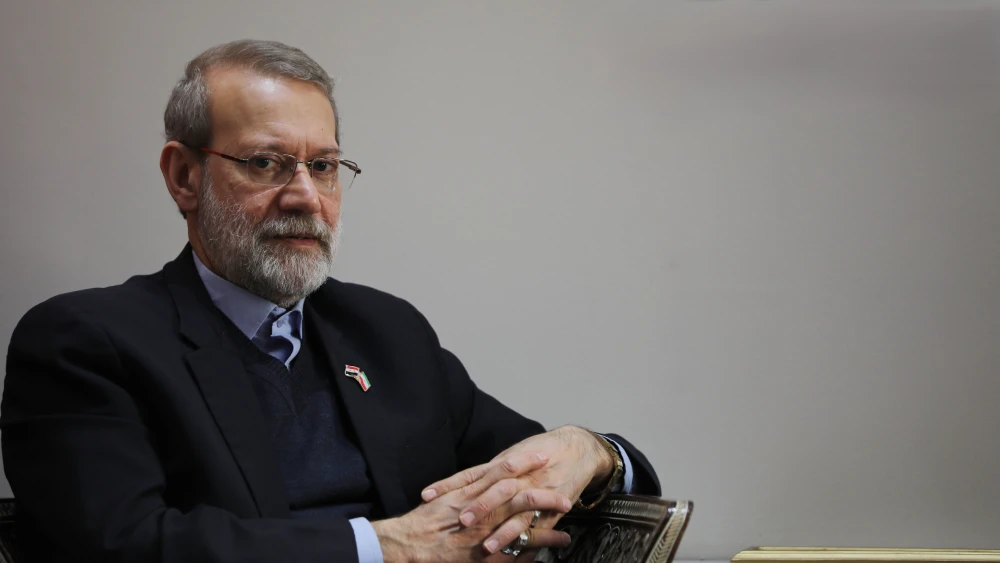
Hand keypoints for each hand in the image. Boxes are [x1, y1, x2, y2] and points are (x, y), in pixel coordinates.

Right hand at [373, 453, 572, 562]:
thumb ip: (467, 487)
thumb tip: (486, 479)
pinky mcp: (490, 556)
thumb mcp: (447, 496)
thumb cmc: (426, 521)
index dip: (527, 464)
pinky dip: (534, 552)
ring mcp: (489, 534)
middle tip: (567, 495)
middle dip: (548, 496)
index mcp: (475, 492)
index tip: (543, 457)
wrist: (412, 544)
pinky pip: (519, 554)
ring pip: (527, 528)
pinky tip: (549, 551)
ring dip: (549, 530)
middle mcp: (485, 511)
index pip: (506, 471)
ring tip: (565, 535)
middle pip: (524, 498)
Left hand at [420, 425, 614, 554]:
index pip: (470, 475)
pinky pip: (539, 524)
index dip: (449, 485)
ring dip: (503, 531)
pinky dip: (529, 538)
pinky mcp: (553, 505)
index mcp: (504, 463)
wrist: (578, 447)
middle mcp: (518, 476)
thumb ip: (489, 471)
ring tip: (487, 547)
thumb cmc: (542, 450)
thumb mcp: (512, 454)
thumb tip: (463, 483)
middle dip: (479, 507)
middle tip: (460, 521)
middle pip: (495, 490)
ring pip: (517, 512)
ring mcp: (536, 490)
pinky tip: (519, 551)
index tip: (427, 495)